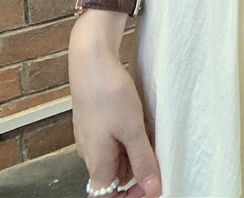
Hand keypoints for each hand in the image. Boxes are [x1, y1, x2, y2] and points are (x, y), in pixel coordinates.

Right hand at [69, 27, 161, 197]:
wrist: (90, 60)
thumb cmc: (109, 94)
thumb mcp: (132, 129)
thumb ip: (143, 161)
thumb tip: (153, 190)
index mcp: (97, 162)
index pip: (107, 197)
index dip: (129, 197)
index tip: (150, 184)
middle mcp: (89, 153)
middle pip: (113, 177)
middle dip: (135, 171)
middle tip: (154, 152)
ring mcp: (89, 136)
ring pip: (113, 156)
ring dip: (131, 151)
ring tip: (146, 131)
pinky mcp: (93, 120)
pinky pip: (110, 138)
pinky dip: (125, 136)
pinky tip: (136, 119)